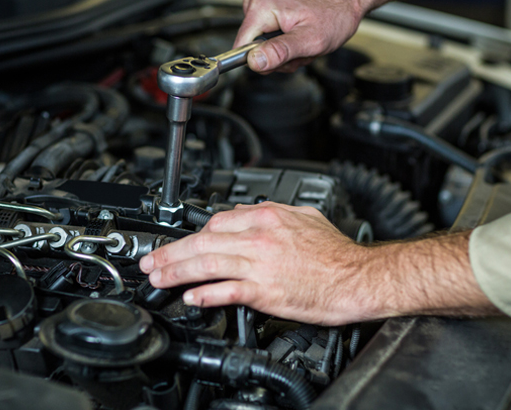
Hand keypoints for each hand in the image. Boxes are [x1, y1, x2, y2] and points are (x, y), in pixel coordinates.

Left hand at [138, 202, 377, 324]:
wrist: (357, 277)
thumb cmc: (335, 252)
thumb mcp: (304, 217)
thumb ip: (271, 213)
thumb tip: (247, 213)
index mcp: (267, 217)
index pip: (216, 222)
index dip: (193, 235)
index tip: (181, 244)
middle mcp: (259, 238)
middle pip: (203, 242)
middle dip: (171, 253)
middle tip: (152, 262)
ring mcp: (260, 264)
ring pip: (206, 264)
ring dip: (176, 272)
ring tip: (159, 279)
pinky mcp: (265, 291)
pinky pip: (227, 291)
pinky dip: (205, 294)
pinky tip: (191, 297)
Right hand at [234, 0, 370, 73]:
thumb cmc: (336, 10)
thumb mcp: (310, 40)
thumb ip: (280, 52)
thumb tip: (254, 62)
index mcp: (261, 8)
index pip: (241, 48)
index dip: (263, 61)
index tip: (285, 58)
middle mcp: (258, 3)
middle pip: (255, 49)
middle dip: (281, 57)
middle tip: (303, 48)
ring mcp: (264, 5)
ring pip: (265, 46)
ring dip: (288, 51)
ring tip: (306, 39)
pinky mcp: (271, 8)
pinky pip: (272, 37)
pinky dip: (290, 42)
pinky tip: (304, 34)